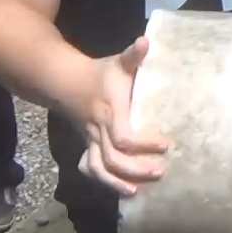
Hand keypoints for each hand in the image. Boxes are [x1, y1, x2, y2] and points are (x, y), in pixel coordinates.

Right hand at [75, 37, 169, 196]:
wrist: (65, 81)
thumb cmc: (99, 73)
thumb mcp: (118, 62)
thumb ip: (134, 56)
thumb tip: (146, 41)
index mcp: (109, 111)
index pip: (124, 137)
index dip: (144, 145)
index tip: (166, 145)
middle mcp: (97, 130)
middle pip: (112, 159)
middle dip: (135, 169)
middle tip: (161, 172)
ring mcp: (89, 140)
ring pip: (97, 169)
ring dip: (115, 182)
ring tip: (136, 192)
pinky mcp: (86, 145)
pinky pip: (89, 168)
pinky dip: (102, 181)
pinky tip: (119, 189)